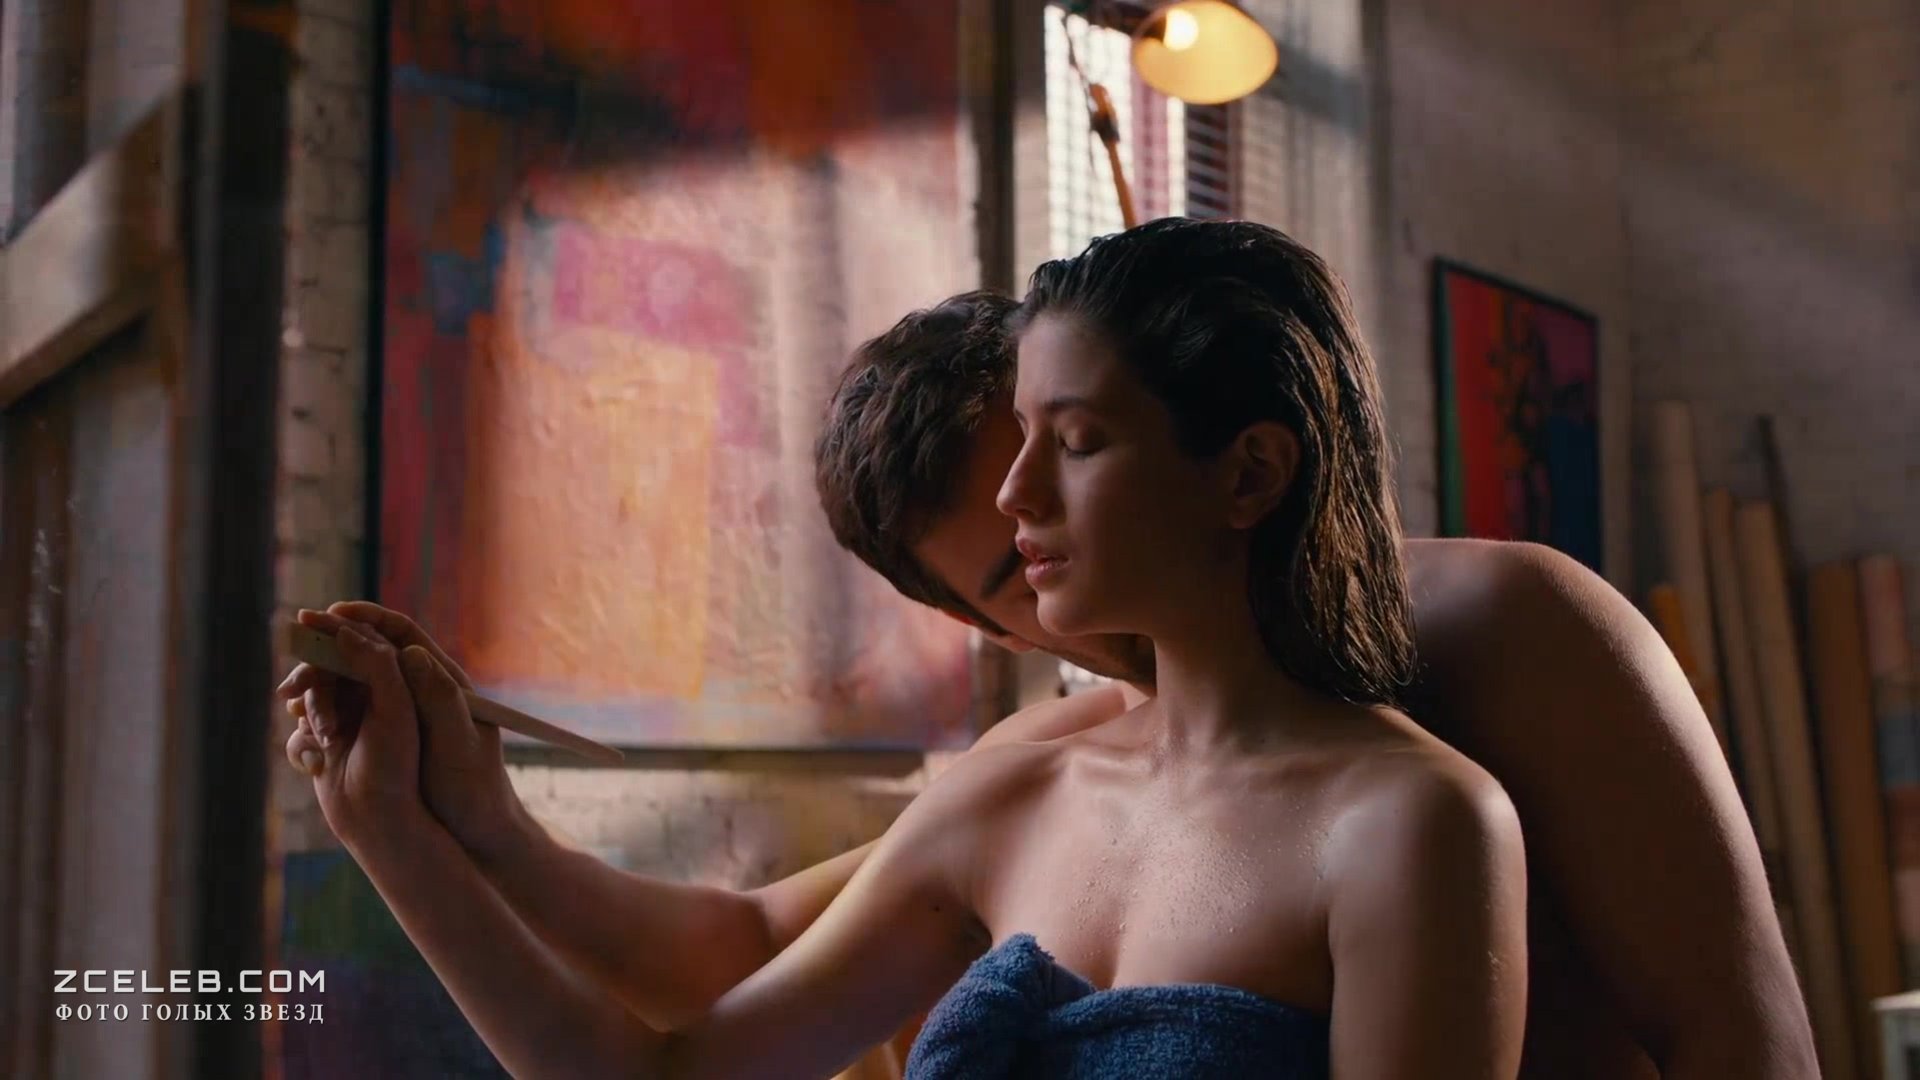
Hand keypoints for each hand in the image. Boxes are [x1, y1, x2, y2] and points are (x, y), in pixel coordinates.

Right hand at [280, 602, 526, 856]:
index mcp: (441, 681)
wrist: (471, 833)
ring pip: (346, 686)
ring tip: (290, 698)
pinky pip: (340, 717)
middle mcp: (414, 692)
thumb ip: (438, 698)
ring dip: (316, 686)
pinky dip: (317, 716)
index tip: (332, 614)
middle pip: (364, 655)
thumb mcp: (458, 743)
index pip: (401, 635)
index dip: (366, 618)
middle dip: (327, 653)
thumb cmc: (472, 788)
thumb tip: (408, 652)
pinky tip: (299, 727)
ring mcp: (393, 716)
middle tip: (297, 661)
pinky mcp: (377, 741)